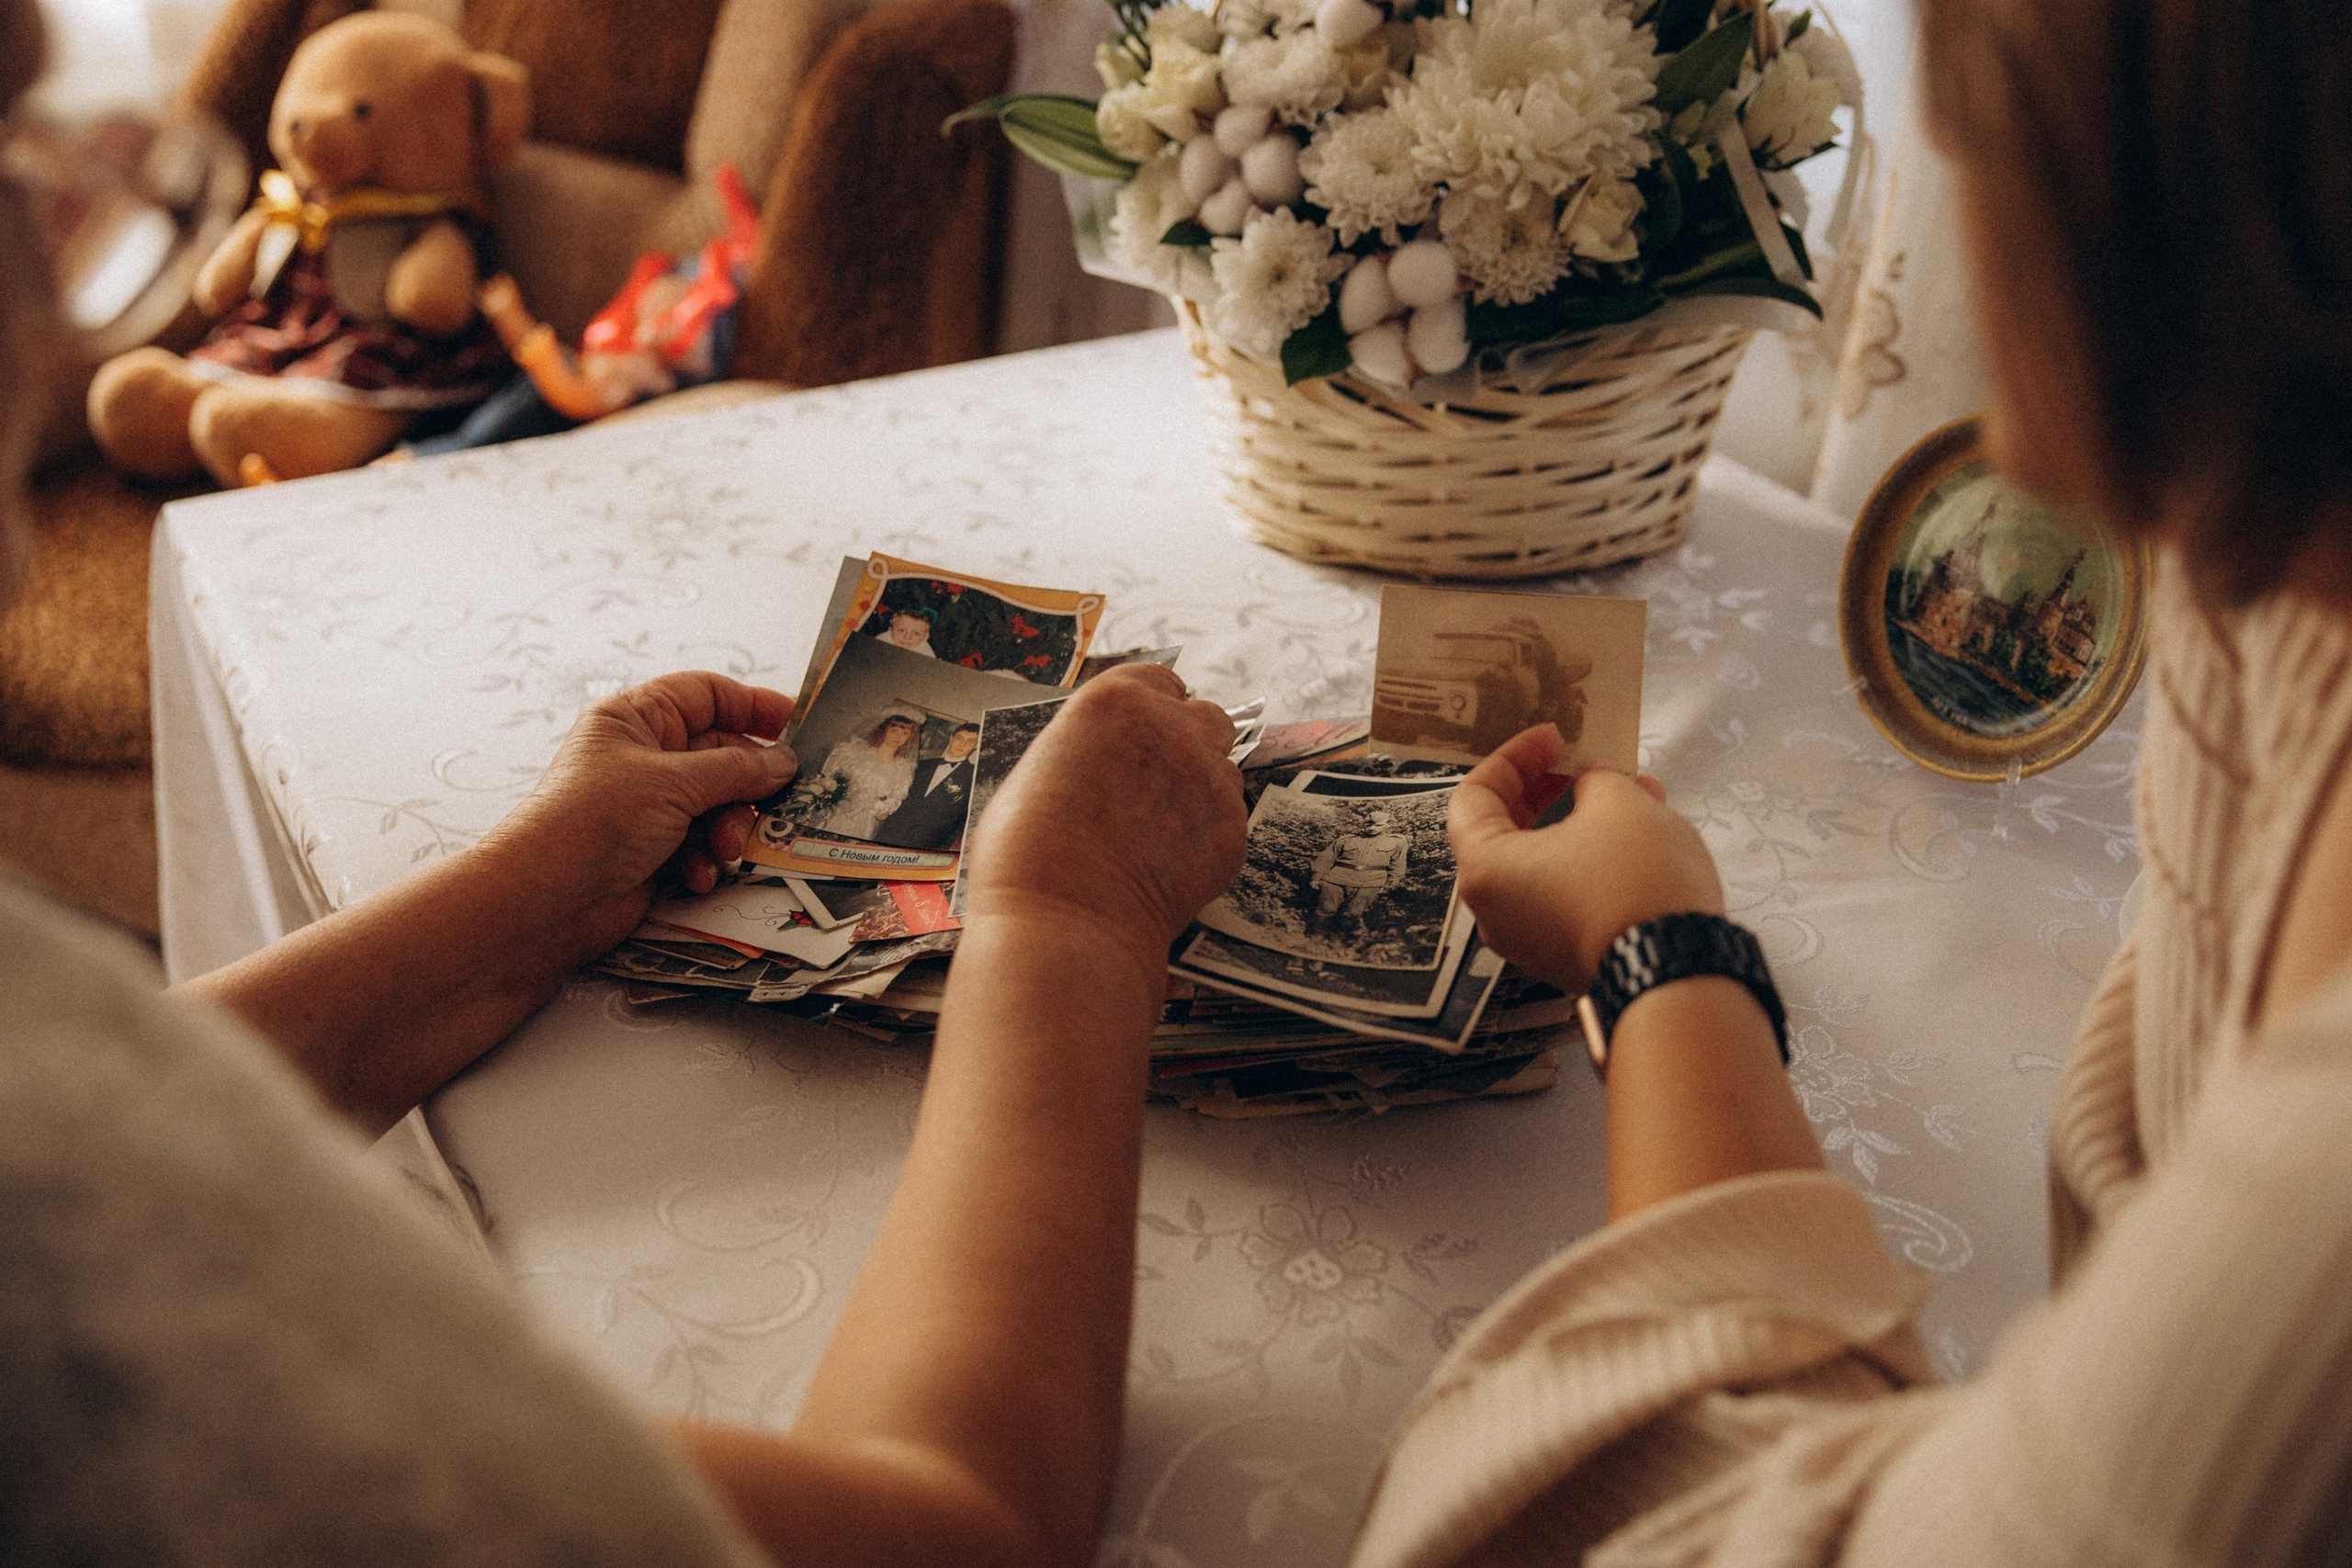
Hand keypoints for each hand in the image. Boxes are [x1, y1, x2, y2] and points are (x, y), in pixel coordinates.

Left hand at [473, 672, 796, 962]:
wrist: (546, 900)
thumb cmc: (592, 822)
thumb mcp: (673, 782)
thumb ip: (737, 768)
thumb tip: (783, 762)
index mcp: (635, 719)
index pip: (706, 695)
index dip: (752, 706)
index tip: (796, 724)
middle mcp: (643, 756)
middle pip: (721, 754)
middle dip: (745, 785)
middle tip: (772, 804)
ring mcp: (648, 804)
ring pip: (718, 803)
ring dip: (728, 828)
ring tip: (721, 849)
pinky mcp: (654, 848)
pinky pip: (702, 842)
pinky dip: (707, 858)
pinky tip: (697, 874)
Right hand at [963, 664, 1246, 960]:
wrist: (1064, 926)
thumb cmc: (1027, 856)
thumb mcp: (1038, 772)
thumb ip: (1085, 748)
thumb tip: (1102, 756)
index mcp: (1115, 700)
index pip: (1160, 680)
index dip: (1154, 709)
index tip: (1146, 734)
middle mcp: (1172, 726)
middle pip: (1207, 717)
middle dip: (1189, 743)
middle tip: (1158, 784)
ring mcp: (1209, 777)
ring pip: (1225, 770)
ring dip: (1201, 791)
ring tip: (1156, 834)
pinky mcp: (1233, 829)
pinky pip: (1230, 822)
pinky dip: (1206, 840)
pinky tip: (1168, 867)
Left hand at [1450, 724, 1722, 991]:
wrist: (1678, 972)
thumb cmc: (1636, 887)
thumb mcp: (1618, 804)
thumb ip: (1595, 779)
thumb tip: (1592, 780)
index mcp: (1485, 870)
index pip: (1475, 796)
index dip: (1515, 757)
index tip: (1553, 739)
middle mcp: (1496, 911)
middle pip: (1506, 832)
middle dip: (1549, 790)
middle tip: (1580, 766)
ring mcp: (1530, 940)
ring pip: (1546, 863)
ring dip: (1582, 821)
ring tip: (1633, 792)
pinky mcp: (1566, 956)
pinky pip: (1567, 895)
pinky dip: (1594, 859)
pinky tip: (1642, 835)